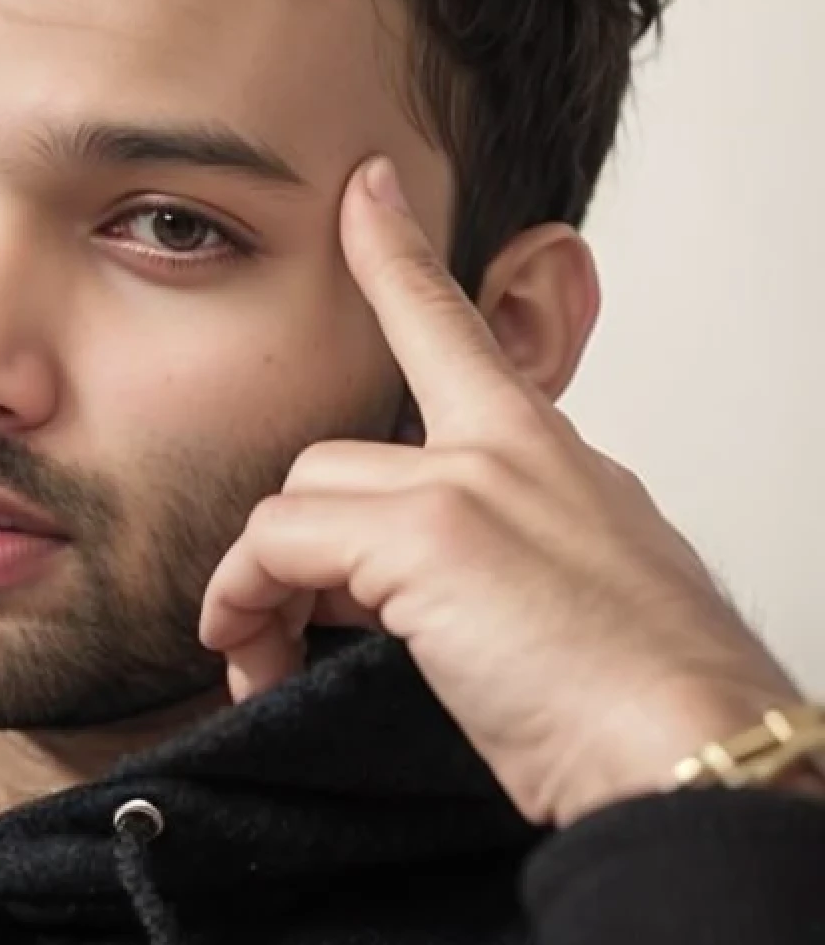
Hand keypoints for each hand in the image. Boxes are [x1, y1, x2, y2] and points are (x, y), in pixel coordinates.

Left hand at [199, 158, 801, 827]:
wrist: (695, 757)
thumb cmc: (648, 701)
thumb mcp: (584, 591)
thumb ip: (504, 548)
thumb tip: (423, 580)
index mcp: (546, 451)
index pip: (459, 324)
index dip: (400, 250)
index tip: (367, 187)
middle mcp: (507, 448)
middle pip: (336, 457)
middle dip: (300, 549)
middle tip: (291, 628)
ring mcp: (467, 480)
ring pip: (299, 496)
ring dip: (267, 585)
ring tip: (271, 658)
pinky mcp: (428, 531)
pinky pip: (277, 545)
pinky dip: (248, 602)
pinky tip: (259, 660)